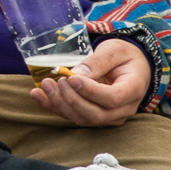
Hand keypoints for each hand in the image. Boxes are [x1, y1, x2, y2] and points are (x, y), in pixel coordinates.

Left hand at [34, 38, 150, 126]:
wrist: (131, 66)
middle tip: (57, 81)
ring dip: (60, 104)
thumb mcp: (115, 50)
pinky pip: (74, 116)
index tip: (72, 78)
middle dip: (72, 100)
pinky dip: (54, 107)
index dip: (90, 91)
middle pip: (96, 115)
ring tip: (45, 85)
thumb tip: (77, 74)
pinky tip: (37, 94)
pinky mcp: (95, 117)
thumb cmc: (125, 56)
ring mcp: (110, 116)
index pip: (112, 98)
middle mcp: (124, 109)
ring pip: (83, 119)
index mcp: (133, 90)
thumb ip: (99, 61)